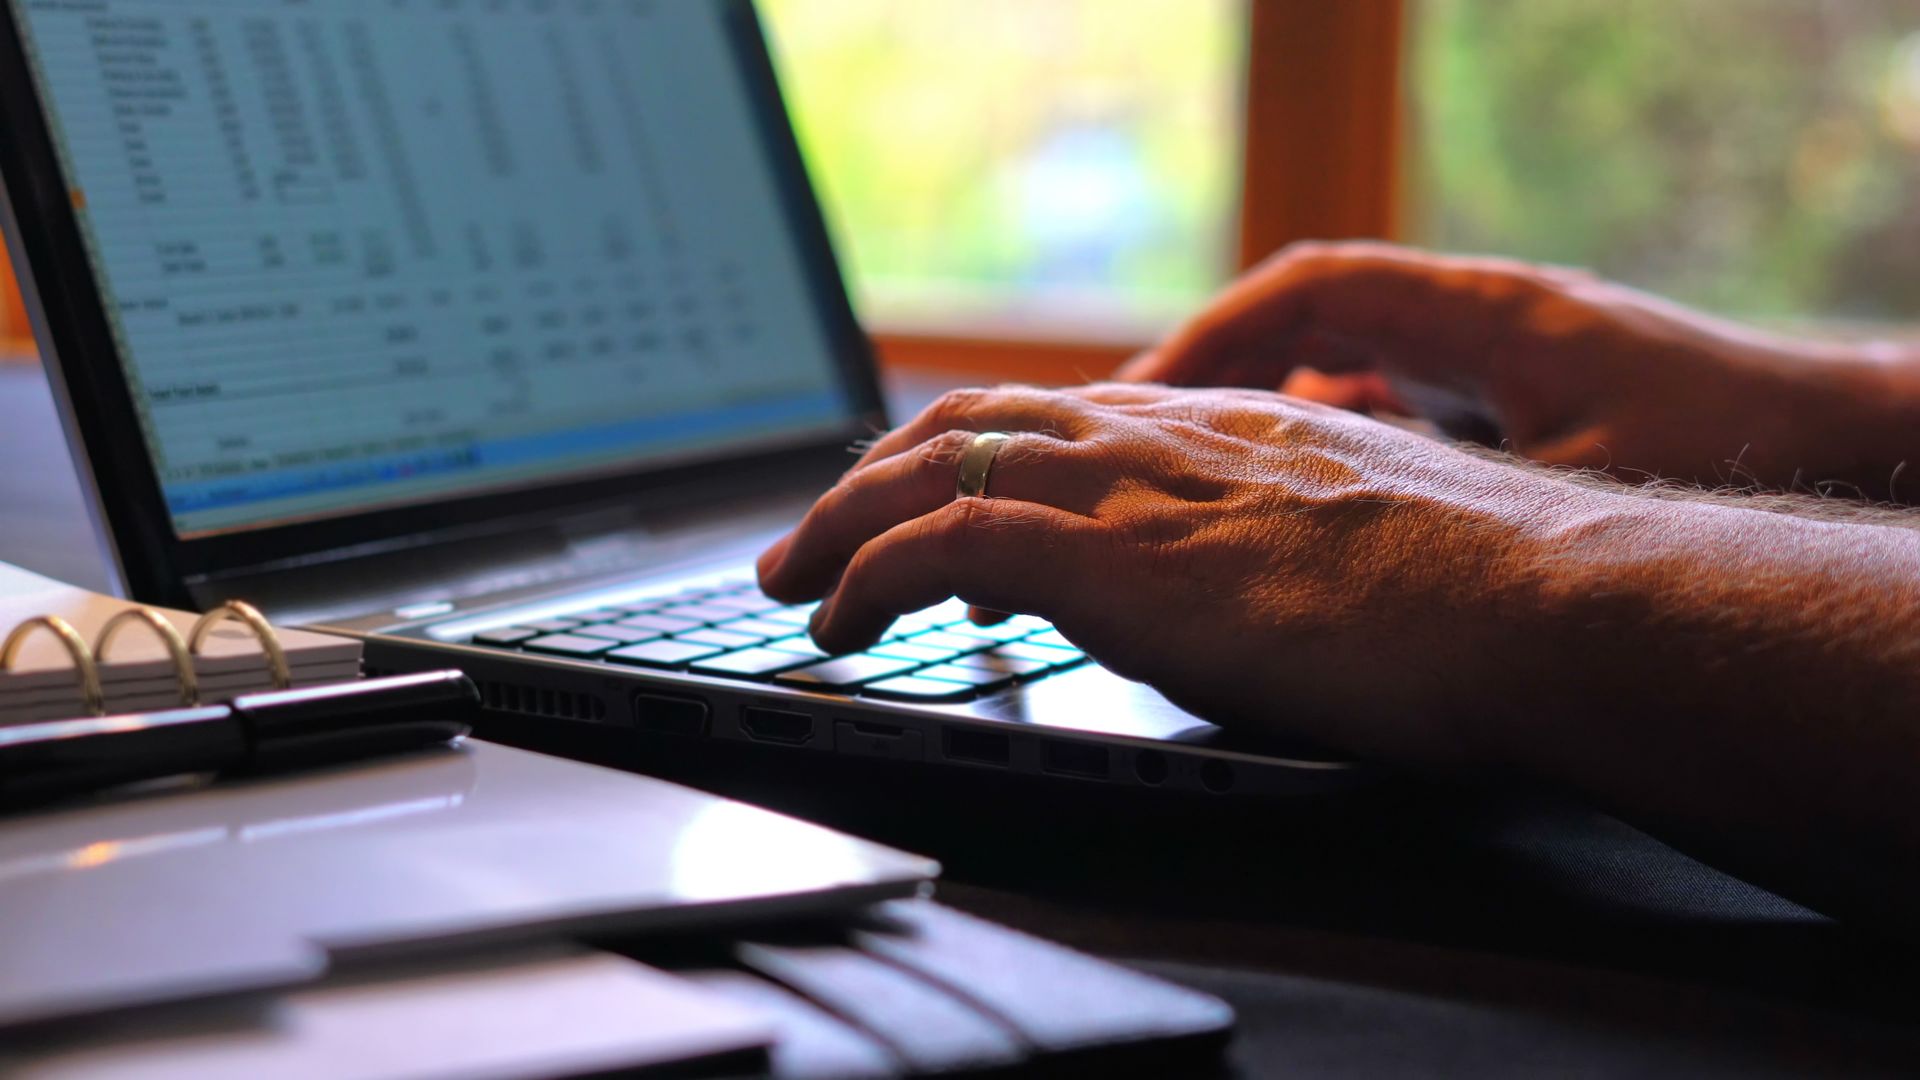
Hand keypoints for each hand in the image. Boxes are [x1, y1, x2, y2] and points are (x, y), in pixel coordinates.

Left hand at [756, 383, 1601, 765]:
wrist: (1538, 602)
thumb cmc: (1481, 599)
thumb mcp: (1354, 551)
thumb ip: (1274, 548)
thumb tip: (1232, 595)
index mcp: (1219, 431)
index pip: (1053, 417)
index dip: (968, 454)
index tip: (927, 504)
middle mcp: (1160, 435)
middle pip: (968, 423)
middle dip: (876, 478)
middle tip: (821, 537)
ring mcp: (1130, 485)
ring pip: (930, 466)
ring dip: (845, 524)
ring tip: (798, 581)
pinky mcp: (1107, 553)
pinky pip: (937, 544)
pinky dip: (868, 576)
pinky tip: (839, 626)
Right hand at [1121, 242, 1917, 498]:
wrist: (1825, 435)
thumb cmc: (1719, 446)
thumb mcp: (1574, 481)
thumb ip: (1452, 485)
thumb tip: (1335, 505)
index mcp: (1478, 313)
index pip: (1310, 288)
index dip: (1214, 336)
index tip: (1146, 396)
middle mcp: (1473, 317)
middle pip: (1306, 315)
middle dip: (1214, 368)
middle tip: (1136, 435)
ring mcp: (1487, 350)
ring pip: (1341, 353)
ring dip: (1265, 398)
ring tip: (1194, 464)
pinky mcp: (1505, 391)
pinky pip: (1386, 393)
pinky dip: (1326, 427)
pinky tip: (1300, 486)